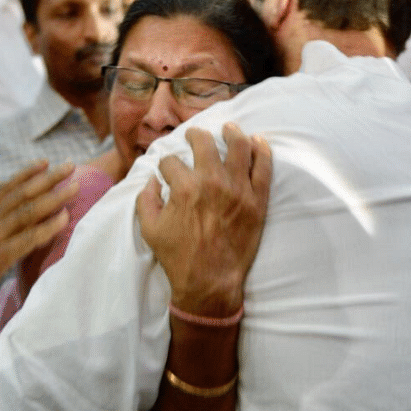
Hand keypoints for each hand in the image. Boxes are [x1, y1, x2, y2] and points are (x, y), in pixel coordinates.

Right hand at [0, 161, 78, 314]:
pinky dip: (48, 227)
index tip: (43, 162)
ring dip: (55, 196)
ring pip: (28, 210)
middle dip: (48, 178)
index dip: (26, 175)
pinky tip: (64, 218)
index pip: (5, 191)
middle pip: (22, 194)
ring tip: (75, 185)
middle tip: (70, 165)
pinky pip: (27, 239)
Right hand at [136, 123, 271, 316]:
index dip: (166, 165)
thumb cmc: (178, 257)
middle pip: (204, 143)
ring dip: (232, 133)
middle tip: (194, 136)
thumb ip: (146, 199)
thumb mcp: (150, 229)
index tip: (167, 171)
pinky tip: (258, 141)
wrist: (210, 282)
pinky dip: (262, 150)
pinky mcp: (257, 199)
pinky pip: (264, 167)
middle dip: (195, 135)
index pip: (171, 162)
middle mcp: (212, 181)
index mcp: (184, 187)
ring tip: (229, 129)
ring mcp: (238, 189)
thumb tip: (152, 180)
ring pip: (239, 146)